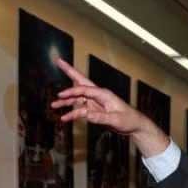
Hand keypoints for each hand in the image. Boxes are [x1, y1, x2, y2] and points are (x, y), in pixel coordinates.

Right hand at [50, 58, 169, 156]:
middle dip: (69, 71)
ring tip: (53, 104)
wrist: (134, 125)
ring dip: (66, 101)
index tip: (62, 95)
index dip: (73, 92)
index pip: (85, 89)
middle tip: (59, 61)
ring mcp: (95, 102)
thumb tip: (86, 115)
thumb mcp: (115, 119)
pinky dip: (72, 112)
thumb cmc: (128, 120)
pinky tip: (64, 117)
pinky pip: (80, 109)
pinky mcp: (94, 110)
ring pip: (77, 98)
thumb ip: (100, 118)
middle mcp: (98, 95)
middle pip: (80, 82)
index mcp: (104, 94)